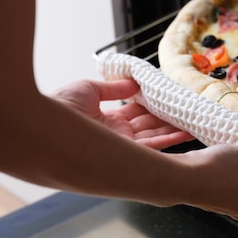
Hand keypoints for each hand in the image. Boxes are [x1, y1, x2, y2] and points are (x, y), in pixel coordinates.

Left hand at [51, 79, 193, 149]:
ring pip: (155, 138)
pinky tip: (186, 132)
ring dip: (174, 130)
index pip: (137, 113)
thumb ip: (114, 88)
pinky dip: (171, 140)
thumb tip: (134, 82)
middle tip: (187, 110)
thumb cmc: (61, 105)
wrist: (43, 125)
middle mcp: (117, 136)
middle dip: (168, 119)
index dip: (153, 105)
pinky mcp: (126, 154)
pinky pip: (154, 148)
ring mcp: (122, 146)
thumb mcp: (89, 89)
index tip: (168, 97)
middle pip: (149, 126)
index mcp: (107, 120)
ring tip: (193, 121)